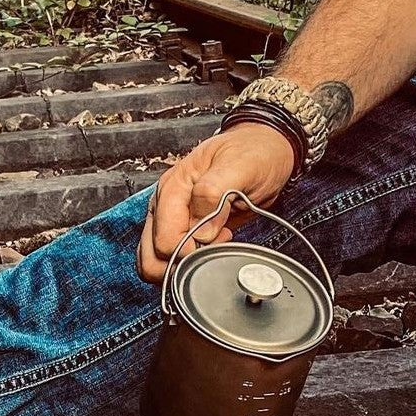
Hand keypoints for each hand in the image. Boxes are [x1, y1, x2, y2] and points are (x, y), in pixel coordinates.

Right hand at [136, 121, 296, 282]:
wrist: (264, 148)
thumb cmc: (253, 152)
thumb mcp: (240, 166)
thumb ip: (214, 195)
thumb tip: (200, 232)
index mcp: (173, 188)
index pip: (165, 239)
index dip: (190, 251)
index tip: (219, 240)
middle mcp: (165, 205)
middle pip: (152, 255)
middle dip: (180, 264)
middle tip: (212, 251)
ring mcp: (171, 218)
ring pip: (154, 260)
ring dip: (180, 267)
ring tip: (211, 250)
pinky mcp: (181, 228)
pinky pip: (168, 257)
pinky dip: (184, 264)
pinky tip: (209, 249)